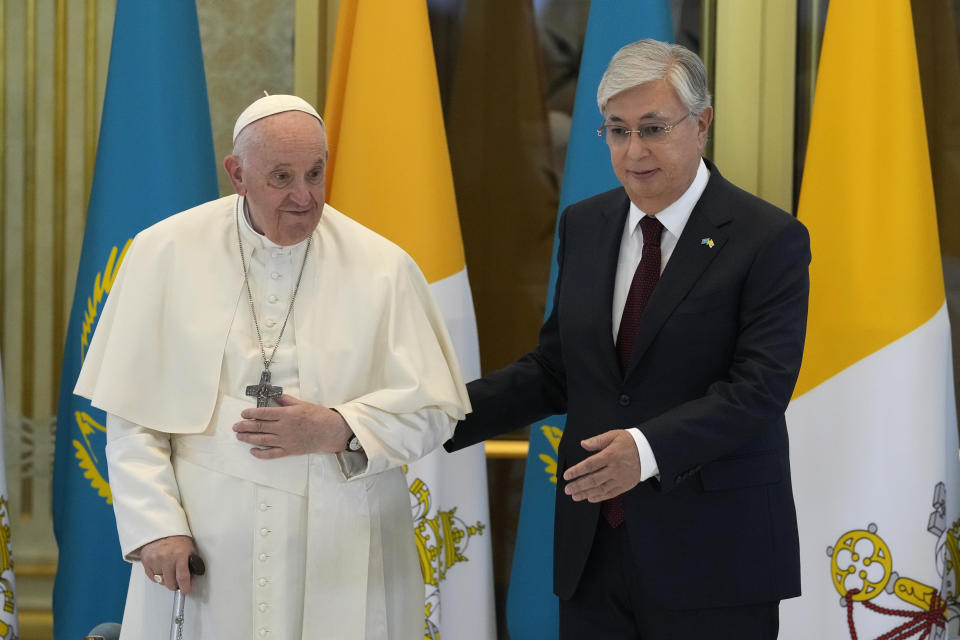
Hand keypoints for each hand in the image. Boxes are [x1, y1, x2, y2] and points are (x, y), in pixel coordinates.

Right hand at [140, 535, 197, 593]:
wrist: (161, 530)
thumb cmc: (177, 539)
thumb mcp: (190, 548)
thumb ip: (192, 563)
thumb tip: (193, 577)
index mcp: (180, 554)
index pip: (182, 577)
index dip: (185, 587)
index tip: (186, 591)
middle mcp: (167, 557)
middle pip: (170, 582)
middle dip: (176, 585)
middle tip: (178, 582)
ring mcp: (155, 560)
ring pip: (161, 581)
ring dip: (166, 580)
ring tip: (170, 571)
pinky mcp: (146, 561)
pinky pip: (152, 577)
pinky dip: (157, 577)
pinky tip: (162, 570)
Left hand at [233, 394, 352, 458]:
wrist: (331, 432)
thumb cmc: (319, 416)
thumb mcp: (303, 404)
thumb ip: (287, 401)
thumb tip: (275, 396)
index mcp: (286, 414)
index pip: (264, 413)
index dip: (251, 413)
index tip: (243, 414)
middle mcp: (283, 428)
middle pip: (259, 427)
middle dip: (245, 426)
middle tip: (235, 426)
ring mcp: (285, 440)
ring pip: (262, 440)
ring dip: (248, 438)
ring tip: (239, 436)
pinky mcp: (289, 451)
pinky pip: (272, 454)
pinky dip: (261, 454)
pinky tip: (253, 451)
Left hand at [562, 430, 642, 501]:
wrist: (650, 451)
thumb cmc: (629, 442)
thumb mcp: (614, 435)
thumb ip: (597, 441)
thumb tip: (582, 444)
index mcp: (610, 455)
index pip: (590, 465)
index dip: (577, 471)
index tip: (566, 475)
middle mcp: (615, 469)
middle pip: (593, 480)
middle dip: (578, 486)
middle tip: (567, 489)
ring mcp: (621, 479)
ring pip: (601, 489)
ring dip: (586, 494)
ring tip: (575, 496)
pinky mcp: (626, 485)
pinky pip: (611, 493)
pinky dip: (599, 497)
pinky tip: (589, 498)